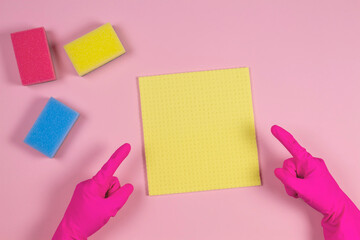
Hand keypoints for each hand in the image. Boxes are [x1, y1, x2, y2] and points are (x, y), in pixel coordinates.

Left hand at [53, 143, 133, 239]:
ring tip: (101, 209)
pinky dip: (104, 200)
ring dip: (109, 198)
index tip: (126, 147)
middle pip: (111, 181)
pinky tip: (97, 209)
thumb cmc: (85, 221)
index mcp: (94, 184)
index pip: (109, 167)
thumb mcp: (109, 209)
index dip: (119, 156)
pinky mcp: (86, 194)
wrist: (70, 232)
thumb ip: (122, 196)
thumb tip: (128, 187)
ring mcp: (86, 189)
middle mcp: (89, 183)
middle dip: (114, 193)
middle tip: (107, 206)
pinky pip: (101, 192)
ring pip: (107, 188)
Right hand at [271, 125, 359, 239]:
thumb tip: (277, 171)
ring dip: (291, 183)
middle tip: (296, 188)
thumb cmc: (325, 198)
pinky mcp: (308, 175)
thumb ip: (287, 179)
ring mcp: (309, 169)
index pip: (294, 146)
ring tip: (300, 191)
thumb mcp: (303, 189)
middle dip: (288, 178)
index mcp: (310, 162)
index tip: (274, 128)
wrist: (336, 208)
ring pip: (289, 172)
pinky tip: (301, 190)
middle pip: (288, 164)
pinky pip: (294, 176)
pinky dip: (294, 185)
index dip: (283, 137)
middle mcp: (309, 163)